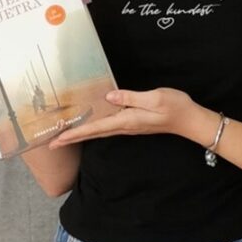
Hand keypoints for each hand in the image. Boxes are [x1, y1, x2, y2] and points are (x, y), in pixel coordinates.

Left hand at [50, 88, 216, 147]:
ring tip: (65, 135)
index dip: (75, 133)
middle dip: (72, 138)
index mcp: (127, 120)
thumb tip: (108, 97)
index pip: (95, 128)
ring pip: (100, 132)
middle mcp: (125, 126)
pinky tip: (91, 125)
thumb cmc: (174, 106)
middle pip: (94, 133)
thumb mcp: (154, 97)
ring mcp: (129, 127)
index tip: (56, 140)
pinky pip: (108, 128)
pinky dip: (95, 129)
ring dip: (82, 134)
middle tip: (52, 143)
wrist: (189, 120)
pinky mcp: (133, 124)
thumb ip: (131, 97)